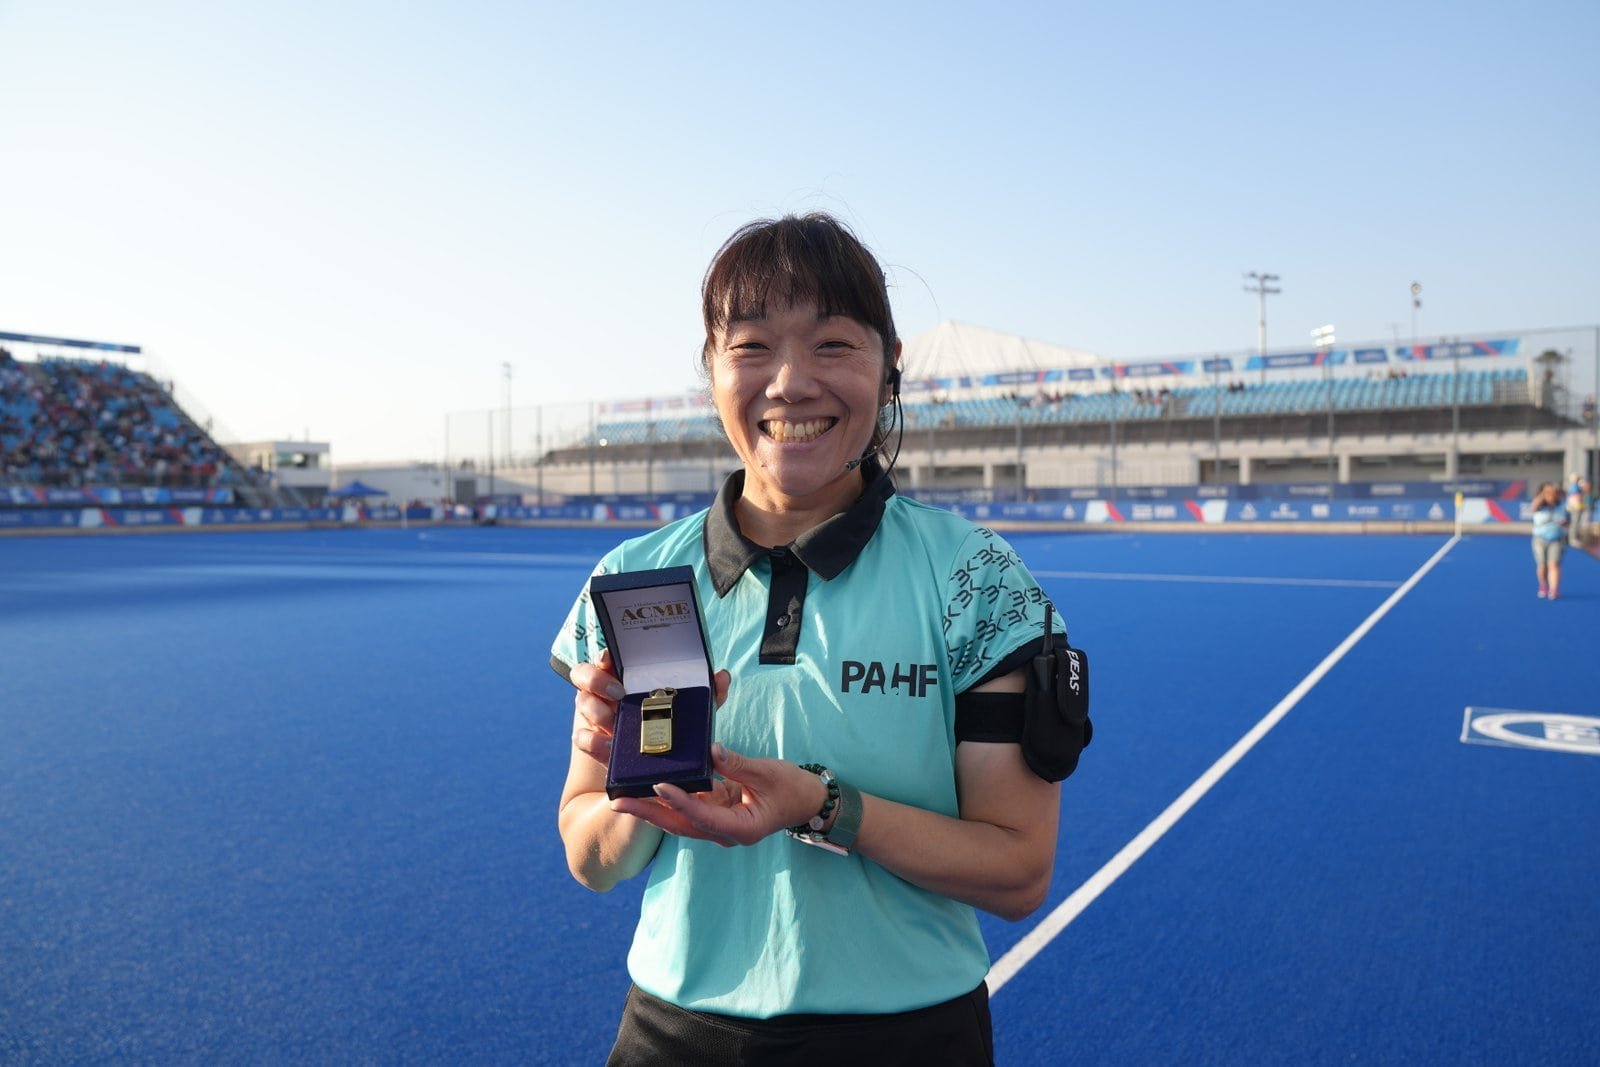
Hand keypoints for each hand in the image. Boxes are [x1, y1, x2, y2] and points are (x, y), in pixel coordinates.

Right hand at [569, 652, 730, 766]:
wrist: (654, 769)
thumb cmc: (672, 727)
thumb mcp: (691, 712)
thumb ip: (707, 694)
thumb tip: (723, 676)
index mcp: (625, 677)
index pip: (607, 657)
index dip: (605, 655)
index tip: (613, 658)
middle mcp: (605, 693)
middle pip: (583, 674)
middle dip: (595, 679)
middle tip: (618, 693)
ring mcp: (596, 717)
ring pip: (582, 703)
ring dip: (595, 710)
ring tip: (613, 721)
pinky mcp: (593, 743)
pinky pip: (582, 739)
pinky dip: (590, 740)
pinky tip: (603, 743)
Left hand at [611, 744, 823, 847]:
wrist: (804, 801)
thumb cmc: (791, 789)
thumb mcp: (769, 774)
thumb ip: (739, 764)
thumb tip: (711, 751)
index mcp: (741, 828)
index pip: (703, 816)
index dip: (680, 801)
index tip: (659, 785)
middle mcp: (723, 832)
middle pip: (680, 824)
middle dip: (648, 814)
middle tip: (617, 802)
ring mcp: (716, 824)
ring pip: (678, 819)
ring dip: (650, 808)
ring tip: (620, 797)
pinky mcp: (713, 812)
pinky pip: (685, 808)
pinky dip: (665, 799)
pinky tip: (644, 787)